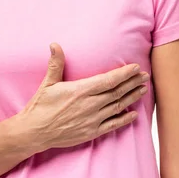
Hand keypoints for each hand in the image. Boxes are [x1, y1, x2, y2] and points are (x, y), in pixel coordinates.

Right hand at [15, 42, 148, 153]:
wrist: (33, 133)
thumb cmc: (40, 107)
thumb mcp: (48, 83)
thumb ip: (55, 64)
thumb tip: (54, 44)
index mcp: (81, 91)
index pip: (108, 80)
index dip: (124, 74)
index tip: (136, 67)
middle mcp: (89, 105)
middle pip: (117, 92)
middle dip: (133, 83)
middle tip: (145, 76)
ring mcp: (92, 120)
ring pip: (118, 107)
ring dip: (132, 98)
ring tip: (143, 89)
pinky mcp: (91, 132)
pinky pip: (112, 125)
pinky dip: (124, 119)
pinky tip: (134, 114)